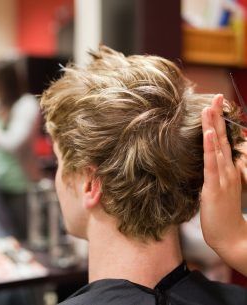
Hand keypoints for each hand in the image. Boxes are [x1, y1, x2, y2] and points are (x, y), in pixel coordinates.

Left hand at [200, 94, 244, 252]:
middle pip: (223, 139)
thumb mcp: (221, 190)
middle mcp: (227, 170)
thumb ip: (217, 175)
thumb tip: (212, 162)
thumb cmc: (223, 214)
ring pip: (217, 147)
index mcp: (227, 170)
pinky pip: (212, 164)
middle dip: (218, 118)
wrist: (229, 237)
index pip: (223, 142)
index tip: (214, 107)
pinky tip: (210, 134)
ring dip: (213, 127)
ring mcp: (222, 177)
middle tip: (216, 97)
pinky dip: (211, 148)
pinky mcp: (214, 187)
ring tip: (210, 108)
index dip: (219, 125)